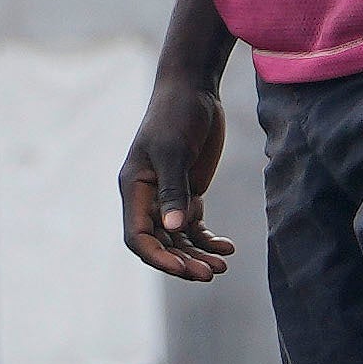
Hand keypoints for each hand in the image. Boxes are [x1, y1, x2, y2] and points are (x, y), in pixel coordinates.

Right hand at [119, 72, 231, 284]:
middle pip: (161, 243)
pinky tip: (228, 247)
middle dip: (183, 262)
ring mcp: (169, 197)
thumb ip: (173, 190)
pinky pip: (195, 226)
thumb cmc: (176, 114)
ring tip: (223, 265)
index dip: (157, 257)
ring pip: (179, 239)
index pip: (138, 236)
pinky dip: (209, 239)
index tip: (183, 269)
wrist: (193, 89)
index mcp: (134, 188)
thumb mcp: (174, 150)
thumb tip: (173, 230)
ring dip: (198, 255)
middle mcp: (148, 198)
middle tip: (211, 274)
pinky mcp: (189, 192)